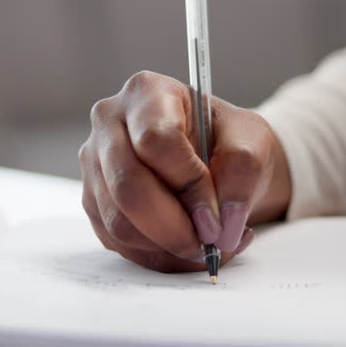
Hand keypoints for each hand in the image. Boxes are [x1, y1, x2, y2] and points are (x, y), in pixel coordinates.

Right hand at [78, 71, 291, 272]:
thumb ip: (243, 173)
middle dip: (173, 228)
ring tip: (206, 244)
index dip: (189, 185)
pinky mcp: (94, 201)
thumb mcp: (252, 142)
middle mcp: (109, 123)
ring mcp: (94, 164)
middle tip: (209, 244)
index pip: (156, 141)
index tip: (218, 215)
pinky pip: (117, 241)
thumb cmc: (227, 140)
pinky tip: (186, 242)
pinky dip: (157, 254)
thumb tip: (223, 225)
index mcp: (147, 92)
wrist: (214, 155)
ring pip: (119, 222)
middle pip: (128, 187)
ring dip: (167, 246)